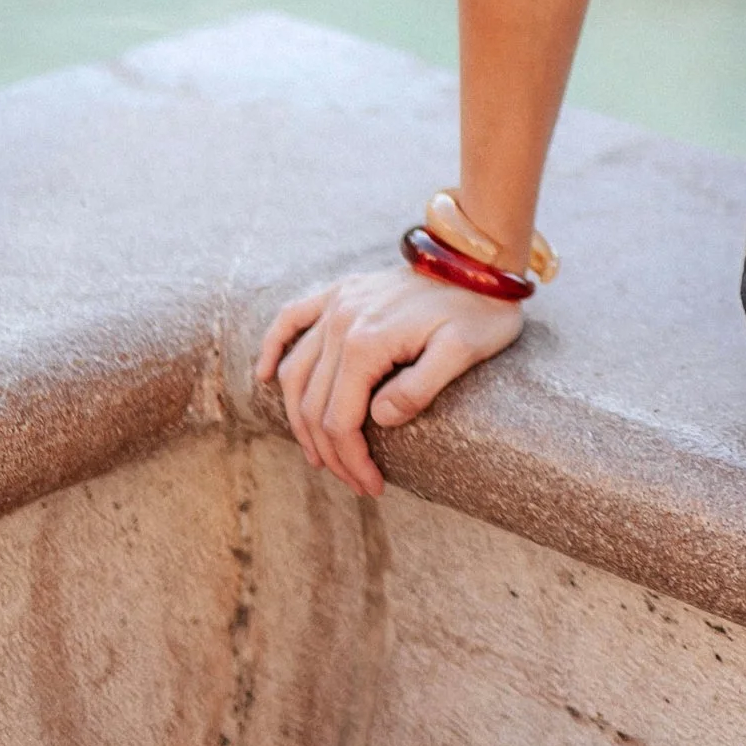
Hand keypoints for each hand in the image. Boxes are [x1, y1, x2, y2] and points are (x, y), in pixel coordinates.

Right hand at [254, 262, 521, 497]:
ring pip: (297, 373)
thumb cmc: (479, 311)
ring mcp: (336, 304)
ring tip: (319, 455)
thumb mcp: (463, 353)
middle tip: (355, 481)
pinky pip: (291, 319)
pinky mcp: (340, 292)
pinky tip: (266, 376)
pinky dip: (273, 348)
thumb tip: (377, 418)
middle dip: (331, 452)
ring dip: (300, 419)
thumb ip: (420, 388)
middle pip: (314, 404)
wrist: (479, 259)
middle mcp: (340, 322)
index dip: (351, 459)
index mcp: (366, 342)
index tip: (372, 486)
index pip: (340, 419)